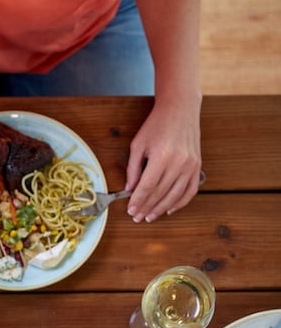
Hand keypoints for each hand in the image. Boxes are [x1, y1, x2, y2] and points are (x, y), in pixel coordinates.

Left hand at [124, 97, 201, 222]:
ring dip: (161, 209)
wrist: (180, 109)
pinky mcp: (198, 165)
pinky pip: (191, 190)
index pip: (147, 187)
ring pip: (175, 195)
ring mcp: (191, 165)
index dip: (138, 201)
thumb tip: (129, 189)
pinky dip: (180, 202)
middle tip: (137, 217)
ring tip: (150, 216)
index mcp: (162, 157)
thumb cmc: (157, 125)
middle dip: (146, 208)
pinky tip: (170, 209)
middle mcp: (179, 163)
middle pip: (160, 193)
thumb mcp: (138, 145)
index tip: (130, 210)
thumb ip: (133, 169)